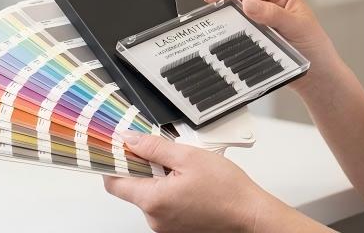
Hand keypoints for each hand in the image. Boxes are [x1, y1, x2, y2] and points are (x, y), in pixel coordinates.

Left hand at [103, 130, 275, 232]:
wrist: (249, 214)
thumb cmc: (227, 190)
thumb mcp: (189, 157)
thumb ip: (154, 147)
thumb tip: (130, 139)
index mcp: (153, 200)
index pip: (114, 182)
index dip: (115, 162)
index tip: (120, 148)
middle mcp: (154, 218)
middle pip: (133, 187)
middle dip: (144, 168)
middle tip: (165, 155)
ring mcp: (164, 226)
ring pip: (150, 195)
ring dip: (160, 180)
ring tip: (185, 172)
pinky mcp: (175, 228)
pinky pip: (163, 205)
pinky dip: (170, 192)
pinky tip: (190, 184)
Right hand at [204, 0, 335, 88]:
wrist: (319, 78)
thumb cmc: (316, 49)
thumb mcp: (296, 27)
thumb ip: (272, 14)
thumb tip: (248, 4)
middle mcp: (272, 6)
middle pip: (243, 0)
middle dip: (226, 5)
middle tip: (209, 13)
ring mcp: (265, 23)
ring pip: (241, 18)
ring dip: (230, 22)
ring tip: (214, 26)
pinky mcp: (261, 39)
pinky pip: (243, 34)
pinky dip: (234, 36)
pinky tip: (226, 40)